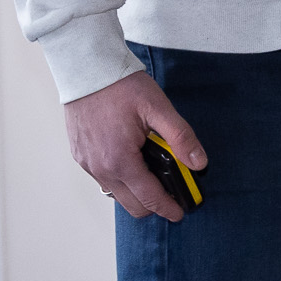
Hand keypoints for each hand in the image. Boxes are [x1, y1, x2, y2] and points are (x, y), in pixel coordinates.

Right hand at [66, 69, 206, 220]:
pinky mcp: (80, 156)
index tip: (180, 212)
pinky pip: (104, 180)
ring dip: (136, 191)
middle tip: (171, 190)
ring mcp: (88, 164)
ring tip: (152, 171)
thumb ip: (181, 137)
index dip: (169, 209)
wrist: (86, 68)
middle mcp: (100, 168)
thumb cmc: (120, 85)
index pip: (149, 199)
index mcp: (120, 160)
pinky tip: (133, 160)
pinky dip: (121, 178)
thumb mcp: (158, 108)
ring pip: (117, 195)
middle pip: (133, 206)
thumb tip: (199, 163)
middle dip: (154, 204)